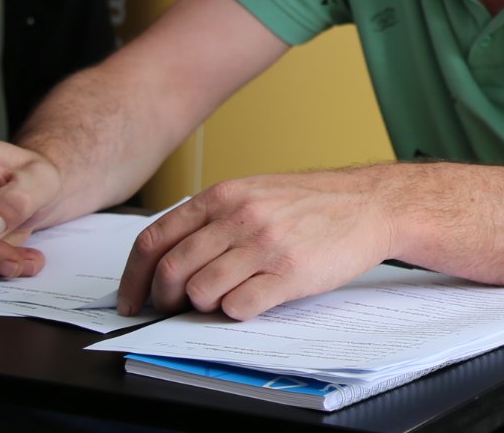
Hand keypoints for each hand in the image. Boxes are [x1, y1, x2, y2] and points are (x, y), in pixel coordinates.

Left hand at [118, 169, 397, 319]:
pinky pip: (238, 309)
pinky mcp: (289, 273)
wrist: (371, 203)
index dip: (134, 277)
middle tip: (175, 307)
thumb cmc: (313, 202)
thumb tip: (167, 258)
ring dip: (205, 305)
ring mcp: (265, 245)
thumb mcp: (256, 191)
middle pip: (172, 271)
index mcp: (225, 194)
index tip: (132, 299)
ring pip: (201, 293)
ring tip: (226, 296)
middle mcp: (240, 216)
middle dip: (165, 299)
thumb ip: (213, 217)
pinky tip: (253, 299)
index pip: (155, 240)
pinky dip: (236, 313)